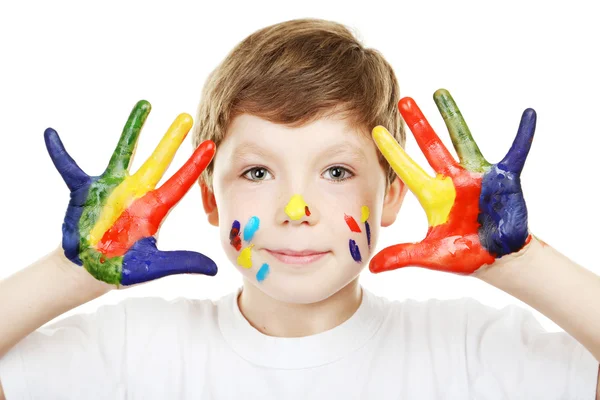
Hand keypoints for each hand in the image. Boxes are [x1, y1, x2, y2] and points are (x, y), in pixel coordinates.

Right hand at [44, 100, 217, 286]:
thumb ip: (181, 263)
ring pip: (124, 151)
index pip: (180, 183)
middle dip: (172, 139)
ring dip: (134, 128)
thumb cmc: (122, 268)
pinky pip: (70, 167)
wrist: (89, 270)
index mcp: (154, 208)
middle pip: (158, 160)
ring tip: (146, 104)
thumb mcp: (152, 266)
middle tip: (187, 117)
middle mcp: (136, 192)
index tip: (211, 145)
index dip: (195, 165)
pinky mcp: (85, 190)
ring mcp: (112, 187)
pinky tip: (51, 134)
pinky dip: (59, 152)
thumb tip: (214, 269)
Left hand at [370, 89, 535, 274]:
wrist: (498, 259)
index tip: (375, 131)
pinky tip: (529, 114)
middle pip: (431, 146)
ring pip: (463, 139)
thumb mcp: (431, 256)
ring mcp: (478, 176)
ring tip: (439, 92)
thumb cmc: (465, 254)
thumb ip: (402, 257)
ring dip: (452, 116)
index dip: (392, 152)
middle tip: (403, 100)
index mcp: (434, 196)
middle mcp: (453, 180)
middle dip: (417, 124)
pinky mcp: (505, 178)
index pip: (407, 170)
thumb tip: (370, 268)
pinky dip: (524, 135)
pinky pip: (517, 152)